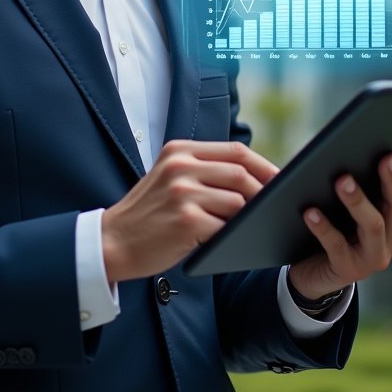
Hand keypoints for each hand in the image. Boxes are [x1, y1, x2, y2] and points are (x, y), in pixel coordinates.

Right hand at [102, 140, 278, 283]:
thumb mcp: (169, 178)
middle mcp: (180, 166)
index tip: (279, 179)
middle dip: (264, 191)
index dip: (263, 164)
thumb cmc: (148, 214)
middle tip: (276, 206)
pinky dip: (232, 235)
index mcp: (179, 151)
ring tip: (251, 226)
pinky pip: (224, 227)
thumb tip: (253, 178)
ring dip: (248, 216)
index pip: (234, 150)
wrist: (112, 241)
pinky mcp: (185, 220)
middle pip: (241, 173)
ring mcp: (182, 192)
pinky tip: (230, 241)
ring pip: (237, 201)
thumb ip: (202, 171)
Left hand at [287, 154, 391, 300]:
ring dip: (358, 200)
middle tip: (386, 157)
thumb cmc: (334, 225)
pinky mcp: (347, 269)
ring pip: (373, 225)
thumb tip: (341, 148)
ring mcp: (372, 258)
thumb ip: (355, 180)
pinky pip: (336, 245)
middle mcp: (391, 241)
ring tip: (342, 180)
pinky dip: (323, 227)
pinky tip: (310, 211)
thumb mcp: (349, 204)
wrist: (314, 271)